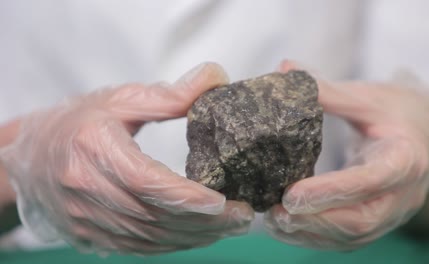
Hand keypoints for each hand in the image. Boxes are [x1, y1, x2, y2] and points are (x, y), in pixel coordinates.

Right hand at [0, 62, 253, 254]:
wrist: (31, 156)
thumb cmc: (77, 122)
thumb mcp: (120, 100)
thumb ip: (170, 95)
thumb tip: (216, 76)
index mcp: (92, 149)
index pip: (144, 181)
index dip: (186, 196)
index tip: (224, 202)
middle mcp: (86, 191)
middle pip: (153, 215)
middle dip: (205, 222)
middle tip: (245, 216)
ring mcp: (85, 219)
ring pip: (150, 238)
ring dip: (195, 237)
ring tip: (233, 226)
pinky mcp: (90, 236)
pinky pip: (139, 248)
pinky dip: (175, 244)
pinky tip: (201, 234)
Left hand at [264, 60, 428, 249]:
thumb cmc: (399, 113)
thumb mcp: (368, 97)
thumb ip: (328, 90)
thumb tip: (284, 69)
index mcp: (405, 159)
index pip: (369, 181)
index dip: (330, 191)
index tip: (291, 194)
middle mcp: (403, 194)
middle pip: (360, 220)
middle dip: (315, 220)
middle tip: (274, 211)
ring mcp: (392, 212)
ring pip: (353, 236)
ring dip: (311, 233)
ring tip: (274, 221)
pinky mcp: (379, 220)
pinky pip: (349, 239)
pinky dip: (317, 237)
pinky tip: (288, 227)